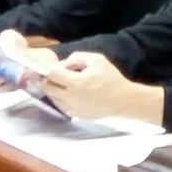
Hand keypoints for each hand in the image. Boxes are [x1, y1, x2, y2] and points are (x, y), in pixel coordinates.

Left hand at [43, 52, 162, 124]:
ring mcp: (72, 108)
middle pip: (47, 86)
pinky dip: (61, 98)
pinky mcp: (75, 115)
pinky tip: (71, 93)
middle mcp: (70, 97)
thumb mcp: (97, 59)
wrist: (123, 100)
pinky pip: (60, 105)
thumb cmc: (111, 78)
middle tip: (59, 74)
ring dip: (54, 89)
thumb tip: (64, 64)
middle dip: (50, 78)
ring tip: (66, 84)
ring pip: (52, 97)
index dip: (54, 67)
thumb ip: (77, 57)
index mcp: (75, 83)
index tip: (61, 66)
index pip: (52, 73)